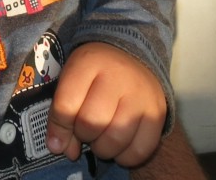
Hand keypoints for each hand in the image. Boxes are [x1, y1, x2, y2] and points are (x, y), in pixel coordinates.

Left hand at [46, 42, 166, 166]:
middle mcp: (117, 76)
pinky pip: (140, 150)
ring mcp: (141, 95)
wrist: (131, 58)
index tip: (58, 138)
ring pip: (115, 140)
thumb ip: (62, 114)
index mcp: (89, 62)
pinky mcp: (158, 113)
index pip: (66, 104)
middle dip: (82, 135)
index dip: (59, 127)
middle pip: (91, 123)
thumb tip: (59, 148)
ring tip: (101, 138)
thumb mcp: (72, 82)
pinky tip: (119, 147)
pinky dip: (125, 157)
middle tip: (85, 130)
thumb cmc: (94, 74)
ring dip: (102, 148)